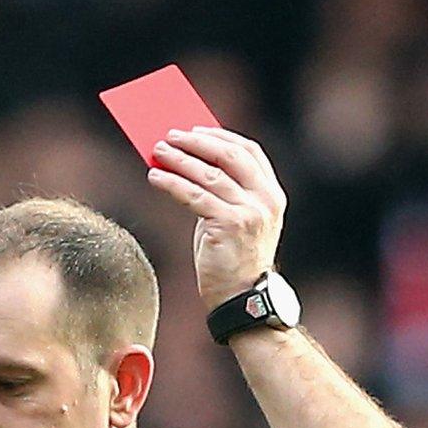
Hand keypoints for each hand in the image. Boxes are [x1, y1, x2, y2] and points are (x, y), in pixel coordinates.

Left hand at [146, 127, 287, 309]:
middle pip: (229, 156)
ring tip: (157, 151)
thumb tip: (184, 159)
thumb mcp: (235, 218)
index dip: (221, 136)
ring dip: (179, 159)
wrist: (242, 298)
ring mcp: (250, 213)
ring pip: (208, 173)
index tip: (195, 128)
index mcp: (272, 194)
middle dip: (197, 141)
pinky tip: (155, 177)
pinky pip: (194, 195)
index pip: (249, 151)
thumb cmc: (233, 256)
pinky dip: (172, 183)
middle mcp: (265, 200)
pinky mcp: (230, 225)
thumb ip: (222, 190)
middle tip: (170, 135)